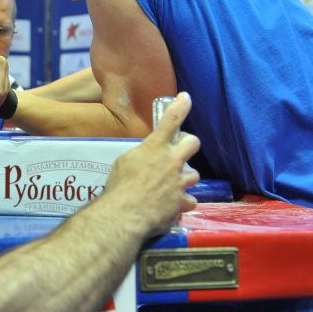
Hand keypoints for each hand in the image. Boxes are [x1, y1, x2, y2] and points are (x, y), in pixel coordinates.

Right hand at [105, 92, 200, 236]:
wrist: (125, 214)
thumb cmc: (119, 186)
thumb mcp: (124, 162)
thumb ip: (140, 156)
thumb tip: (145, 158)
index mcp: (155, 147)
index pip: (170, 120)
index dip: (180, 106)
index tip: (186, 97)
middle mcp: (172, 161)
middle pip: (192, 143)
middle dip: (188, 144)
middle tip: (179, 152)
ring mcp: (180, 182)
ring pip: (194, 175)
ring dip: (184, 178)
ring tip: (172, 186)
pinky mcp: (183, 202)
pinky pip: (189, 200)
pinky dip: (181, 203)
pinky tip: (172, 207)